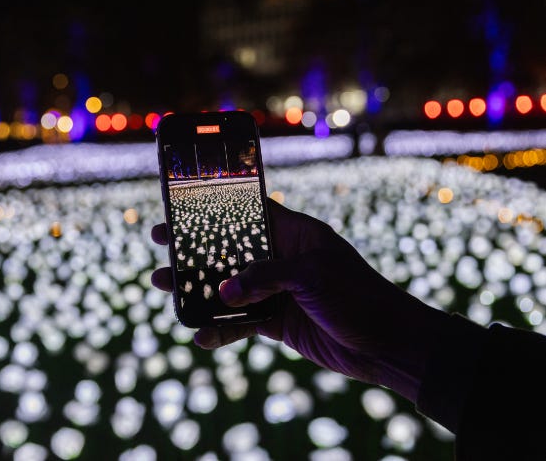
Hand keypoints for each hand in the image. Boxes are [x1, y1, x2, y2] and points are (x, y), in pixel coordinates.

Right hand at [151, 198, 448, 401]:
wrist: (386, 343)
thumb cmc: (358, 296)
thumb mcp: (312, 276)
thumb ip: (265, 278)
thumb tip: (223, 290)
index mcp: (294, 233)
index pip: (250, 212)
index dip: (218, 207)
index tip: (185, 204)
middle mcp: (282, 259)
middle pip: (230, 249)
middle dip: (196, 247)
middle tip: (161, 241)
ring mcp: (277, 291)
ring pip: (229, 286)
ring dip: (197, 288)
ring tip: (162, 284)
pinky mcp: (277, 321)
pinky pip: (240, 323)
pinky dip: (221, 330)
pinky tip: (201, 336)